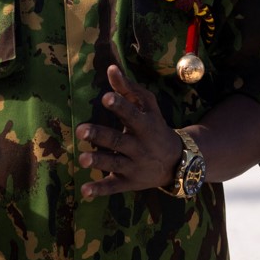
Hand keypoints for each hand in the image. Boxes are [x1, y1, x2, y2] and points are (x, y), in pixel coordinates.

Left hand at [76, 65, 184, 198]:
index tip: (106, 97)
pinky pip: (113, 187)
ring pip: (114, 164)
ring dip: (98, 162)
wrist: (178, 162)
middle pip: (118, 141)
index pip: (132, 114)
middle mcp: (139, 147)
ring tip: (82, 159)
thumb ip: (128, 88)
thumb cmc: (155, 127)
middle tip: (81, 130)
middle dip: (101, 136)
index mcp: (144, 126)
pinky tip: (85, 191)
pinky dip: (99, 190)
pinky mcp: (128, 182)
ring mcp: (134, 166)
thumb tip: (111, 68)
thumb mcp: (148, 107)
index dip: (120, 106)